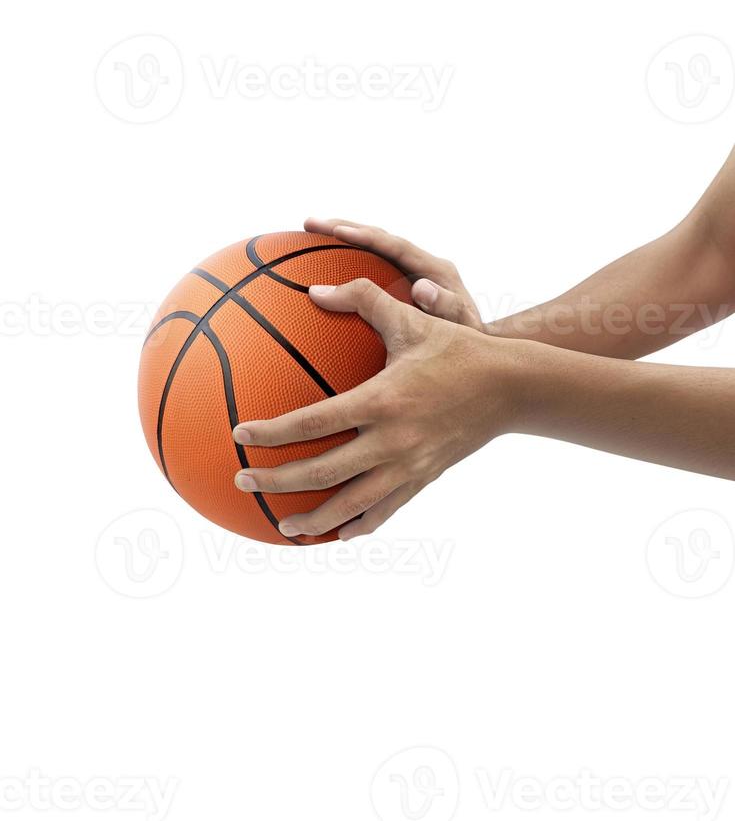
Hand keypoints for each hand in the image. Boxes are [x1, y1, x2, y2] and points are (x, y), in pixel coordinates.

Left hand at [233, 279, 516, 539]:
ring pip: (351, 504)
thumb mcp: (410, 320)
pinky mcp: (423, 478)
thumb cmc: (457, 348)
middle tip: (242, 480)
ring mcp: (408, 466)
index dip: (272, 431)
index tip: (239, 433)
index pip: (313, 422)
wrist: (511, 388)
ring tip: (282, 526)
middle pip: (322, 472)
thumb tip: (314, 290)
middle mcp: (391, 441)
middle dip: (277, 480)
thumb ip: (363, 299)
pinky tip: (339, 535)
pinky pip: (386, 511)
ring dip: (314, 519)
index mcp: (381, 400)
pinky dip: (359, 525)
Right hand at [305, 217, 485, 332]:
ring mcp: (410, 275)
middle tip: (309, 224)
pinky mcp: (401, 288)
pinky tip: (319, 276)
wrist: (479, 349)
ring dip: (341, 242)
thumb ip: (448, 308)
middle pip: (378, 240)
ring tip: (307, 236)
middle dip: (343, 228)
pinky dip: (347, 267)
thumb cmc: (470, 342)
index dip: (366, 237)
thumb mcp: (462, 327)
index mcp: (435, 270)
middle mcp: (421, 266)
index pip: (394, 245)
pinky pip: (370, 273)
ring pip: (371, 252)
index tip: (337, 231)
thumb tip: (423, 288)